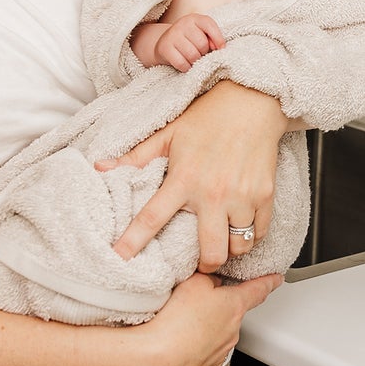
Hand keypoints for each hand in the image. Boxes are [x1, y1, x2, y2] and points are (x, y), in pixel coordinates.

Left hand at [96, 81, 287, 268]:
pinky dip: (252, 236)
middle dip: (203, 265)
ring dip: (229, 250)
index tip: (121, 260)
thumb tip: (99, 167)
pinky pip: (260, 232)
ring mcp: (243, 196)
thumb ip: (136, 157)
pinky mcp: (265, 195)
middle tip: (200, 262)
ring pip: (238, 247)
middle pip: (210, 252)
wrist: (252, 100)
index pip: (152, 218)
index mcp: (184, 178)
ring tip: (223, 242)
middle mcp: (214, 192)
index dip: (134, 242)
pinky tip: (243, 228)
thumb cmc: (209, 116)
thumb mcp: (168, 134)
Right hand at [131, 268, 281, 365]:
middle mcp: (232, 334)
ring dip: (202, 333)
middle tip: (192, 306)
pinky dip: (190, 355)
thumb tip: (214, 284)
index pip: (258, 290)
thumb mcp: (194, 281)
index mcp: (233, 307)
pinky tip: (175, 349)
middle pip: (229, 316)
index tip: (276, 279)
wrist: (154, 359)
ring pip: (215, 339)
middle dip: (216, 311)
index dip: (269, 281)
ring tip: (178, 328)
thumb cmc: (174, 320)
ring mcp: (219, 358)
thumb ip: (210, 279)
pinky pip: (199, 361)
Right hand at [151, 13, 225, 71]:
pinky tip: (185, 64)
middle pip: (202, 44)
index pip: (210, 26)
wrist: (165, 42)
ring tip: (193, 59)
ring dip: (196, 62)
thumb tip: (220, 47)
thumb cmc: (189, 39)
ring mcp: (172, 35)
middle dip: (204, 53)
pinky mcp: (164, 48)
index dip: (218, 39)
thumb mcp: (202, 33)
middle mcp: (182, 24)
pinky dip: (186, 68)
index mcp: (195, 18)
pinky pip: (181, 63)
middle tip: (200, 53)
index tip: (220, 48)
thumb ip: (213, 37)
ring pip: (192, 55)